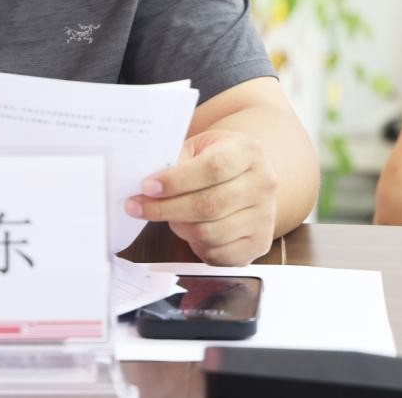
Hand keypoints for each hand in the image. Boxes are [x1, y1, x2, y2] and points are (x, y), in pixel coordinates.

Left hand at [125, 129, 277, 265]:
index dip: (176, 181)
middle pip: (210, 204)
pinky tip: (189, 230)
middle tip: (137, 207)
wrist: (248, 176)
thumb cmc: (216, 159)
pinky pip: (218, 255)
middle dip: (166, 209)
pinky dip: (195, 246)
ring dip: (179, 227)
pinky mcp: (259, 244)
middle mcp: (263, 184)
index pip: (212, 168)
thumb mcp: (199, 147)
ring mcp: (264, 217)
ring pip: (210, 232)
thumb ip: (176, 161)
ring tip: (168, 215)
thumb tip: (146, 186)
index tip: (147, 187)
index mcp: (248, 152)